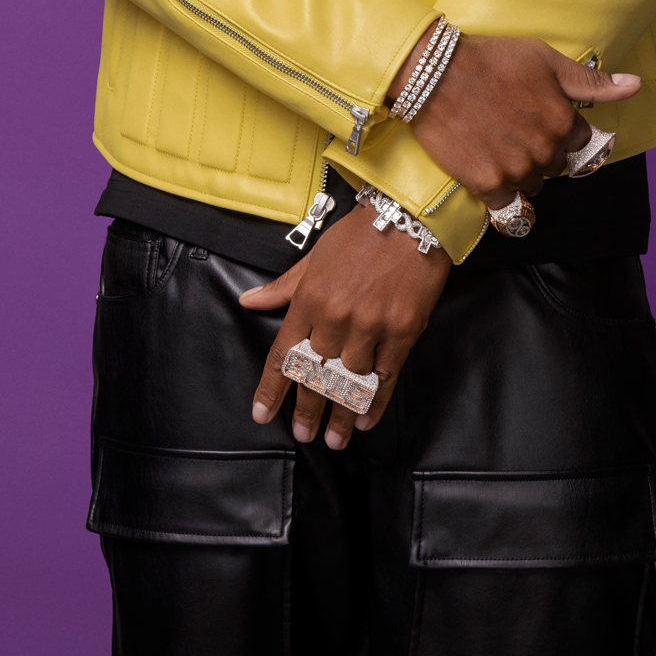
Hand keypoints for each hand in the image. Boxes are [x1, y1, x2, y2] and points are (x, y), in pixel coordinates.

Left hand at [238, 204, 450, 449]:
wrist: (407, 217)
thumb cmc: (358, 235)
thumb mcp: (313, 257)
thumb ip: (282, 287)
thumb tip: (248, 301)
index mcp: (309, 299)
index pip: (284, 355)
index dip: (272, 389)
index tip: (263, 414)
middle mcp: (336, 317)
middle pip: (315, 377)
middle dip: (307, 411)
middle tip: (304, 436)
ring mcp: (370, 326)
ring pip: (349, 383)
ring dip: (340, 414)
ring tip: (334, 438)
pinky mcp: (402, 332)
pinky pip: (384, 378)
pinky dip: (374, 404)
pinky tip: (364, 421)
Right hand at [400, 33, 640, 208]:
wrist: (433, 73)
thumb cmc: (490, 59)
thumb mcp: (545, 60)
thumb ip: (591, 82)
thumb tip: (635, 86)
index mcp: (564, 121)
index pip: (580, 142)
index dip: (560, 131)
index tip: (537, 118)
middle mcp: (546, 150)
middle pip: (556, 166)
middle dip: (541, 151)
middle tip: (512, 127)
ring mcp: (517, 170)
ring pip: (533, 185)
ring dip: (521, 172)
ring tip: (495, 143)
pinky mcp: (488, 185)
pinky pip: (508, 207)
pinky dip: (502, 194)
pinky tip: (487, 170)